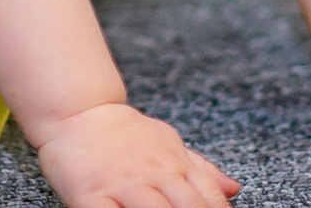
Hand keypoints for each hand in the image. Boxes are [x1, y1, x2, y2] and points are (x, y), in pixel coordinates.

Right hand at [35, 102, 240, 207]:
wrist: (77, 112)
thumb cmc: (124, 133)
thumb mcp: (168, 142)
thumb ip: (200, 169)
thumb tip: (232, 189)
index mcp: (173, 162)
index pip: (208, 195)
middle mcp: (151, 173)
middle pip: (187, 207)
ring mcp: (122, 185)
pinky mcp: (91, 195)